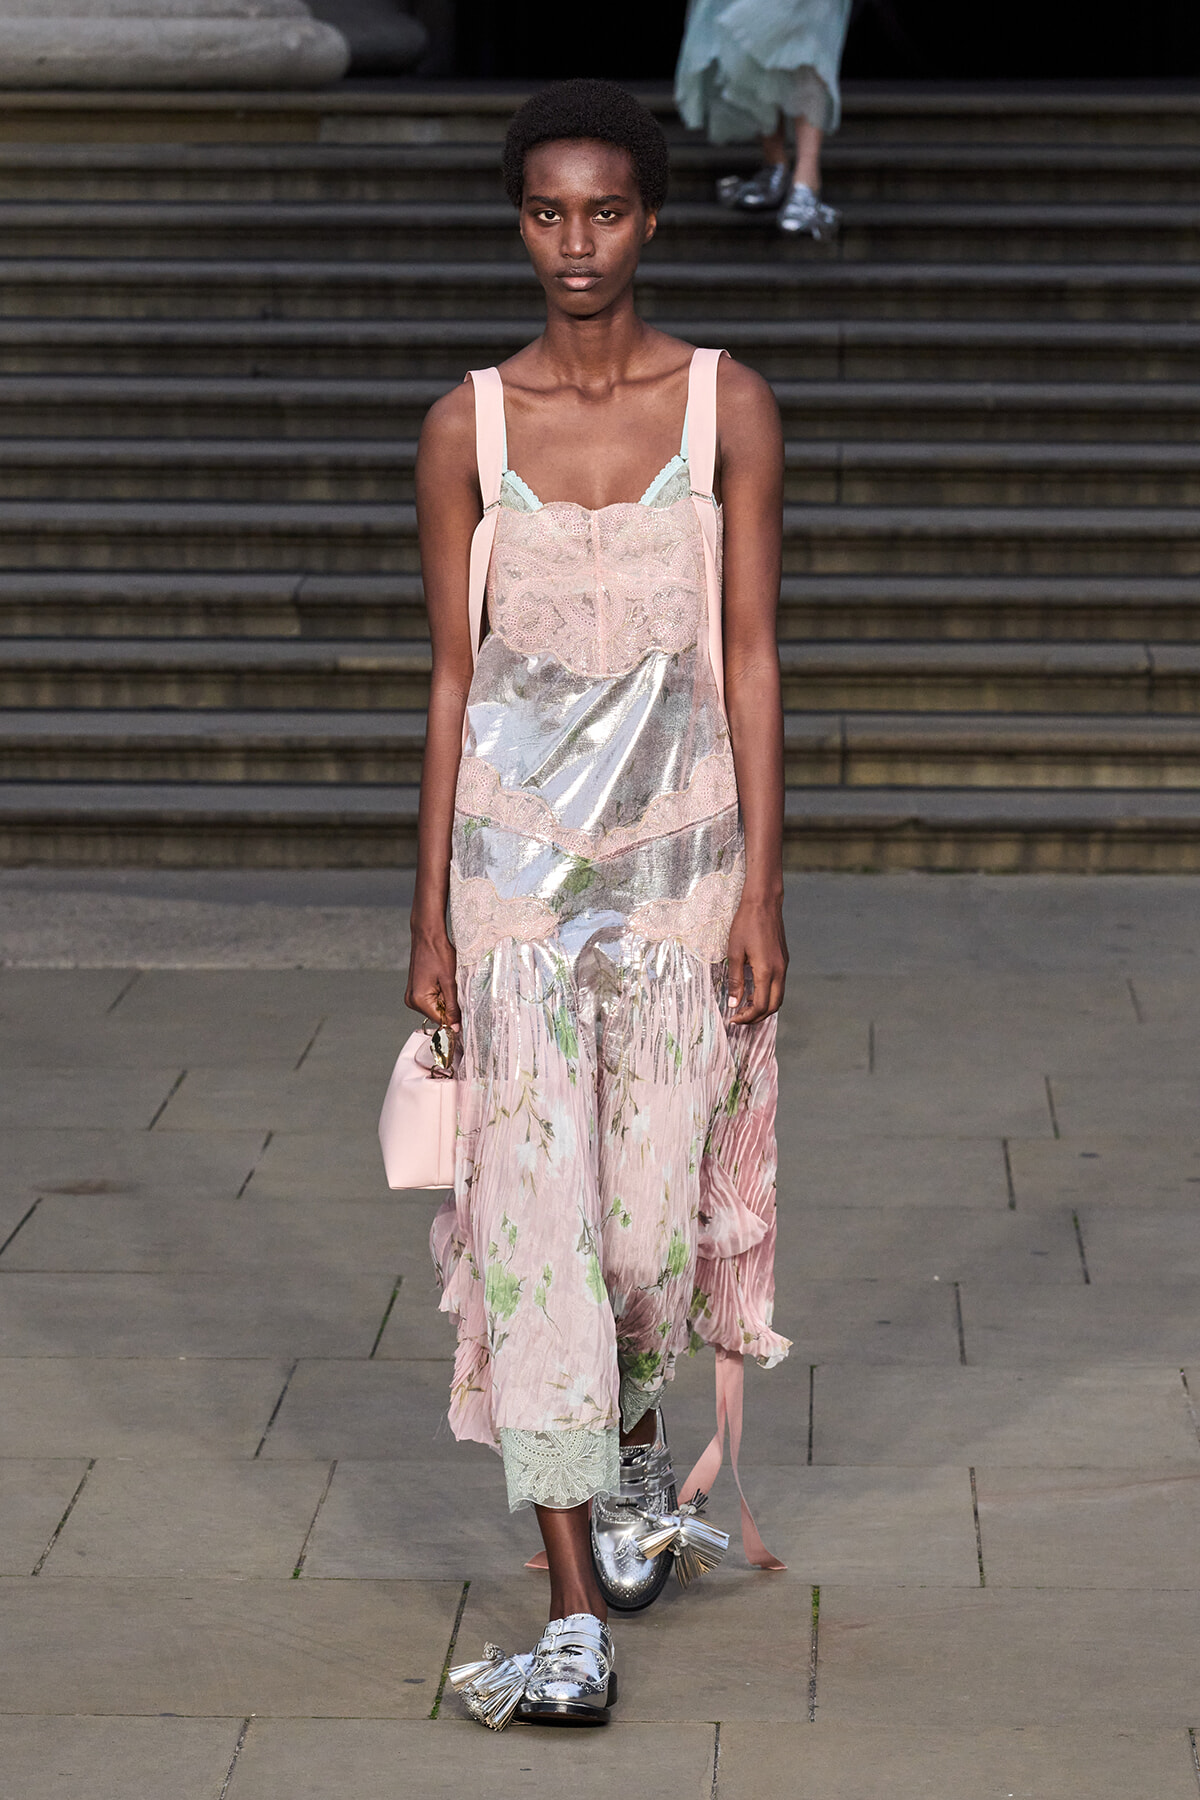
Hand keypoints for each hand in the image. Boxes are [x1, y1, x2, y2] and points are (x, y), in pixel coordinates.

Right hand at [405, 920, 460, 1027]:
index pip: (440, 1021)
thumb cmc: (438, 953)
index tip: (465, 1013)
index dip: (454, 1018)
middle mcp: (412, 1000)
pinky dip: (440, 993)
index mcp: (418, 1000)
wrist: (428, 935)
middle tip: (454, 988)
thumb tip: (455, 1027)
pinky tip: (442, 980)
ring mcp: (412, 995)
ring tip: (447, 981)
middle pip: (437, 1015)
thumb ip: (453, 1007)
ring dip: (446, 999)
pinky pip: (431, 999)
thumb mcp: (450, 981)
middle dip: (450, 1005)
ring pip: (435, 1007)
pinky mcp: (415, 990)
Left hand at [726, 892, 787, 1023]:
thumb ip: (735, 980)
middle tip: (740, 1018)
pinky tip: (753, 990)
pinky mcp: (783, 960)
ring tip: (745, 1006)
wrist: (764, 903)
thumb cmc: (746, 924)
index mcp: (766, 971)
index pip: (760, 1005)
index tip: (733, 1018)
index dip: (747, 1017)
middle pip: (773, 1006)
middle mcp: (779, 971)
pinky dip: (768, 994)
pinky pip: (779, 985)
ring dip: (764, 1006)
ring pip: (778, 997)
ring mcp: (783, 966)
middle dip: (757, 1017)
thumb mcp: (734, 953)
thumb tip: (734, 1002)